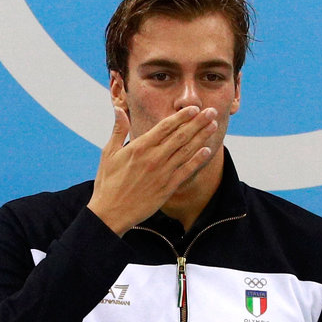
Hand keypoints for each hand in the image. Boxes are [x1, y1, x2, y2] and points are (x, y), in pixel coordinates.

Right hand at [86, 105, 219, 234]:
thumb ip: (118, 130)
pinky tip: (207, 151)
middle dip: (198, 122)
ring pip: (186, 151)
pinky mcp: (167, 187)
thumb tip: (118, 109)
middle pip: (181, 136)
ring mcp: (162, 173)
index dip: (182, 117)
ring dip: (201, 137)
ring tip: (213, 126)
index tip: (194, 108)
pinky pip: (186, 171)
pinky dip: (197, 160)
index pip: (166, 126)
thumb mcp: (109, 153)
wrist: (110, 213)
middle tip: (211, 112)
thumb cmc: (108, 182)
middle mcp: (154, 158)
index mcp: (139, 147)